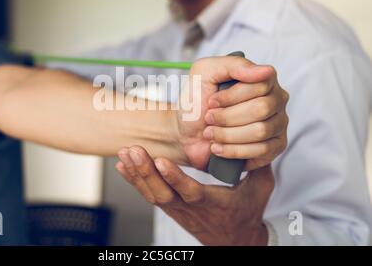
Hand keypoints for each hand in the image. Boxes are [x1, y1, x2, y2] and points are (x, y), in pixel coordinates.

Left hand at [116, 146, 274, 245]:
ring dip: (136, 173)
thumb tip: (258, 141)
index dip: (174, 177)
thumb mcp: (259, 190)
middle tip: (133, 150)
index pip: (190, 191)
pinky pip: (149, 194)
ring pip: (152, 194)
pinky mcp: (170, 207)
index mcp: (212, 203)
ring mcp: (177, 209)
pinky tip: (123, 166)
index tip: (161, 161)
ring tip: (124, 153)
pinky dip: (135, 180)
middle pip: (162, 193)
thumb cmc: (246, 213)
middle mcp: (190, 207)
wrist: (234, 242)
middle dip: (145, 171)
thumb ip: (258, 167)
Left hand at [176, 56, 288, 170]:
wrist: (185, 134)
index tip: (211, 102)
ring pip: (261, 131)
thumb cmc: (196, 103)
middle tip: (210, 119)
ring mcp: (278, 124)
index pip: (261, 83)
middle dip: (227, 117)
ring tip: (211, 134)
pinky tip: (219, 148)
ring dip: (227, 135)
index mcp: (262, 79)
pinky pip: (263, 151)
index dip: (232, 96)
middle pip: (261, 109)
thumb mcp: (204, 73)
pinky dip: (234, 151)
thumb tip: (264, 70)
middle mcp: (275, 100)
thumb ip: (233, 64)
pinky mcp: (274, 147)